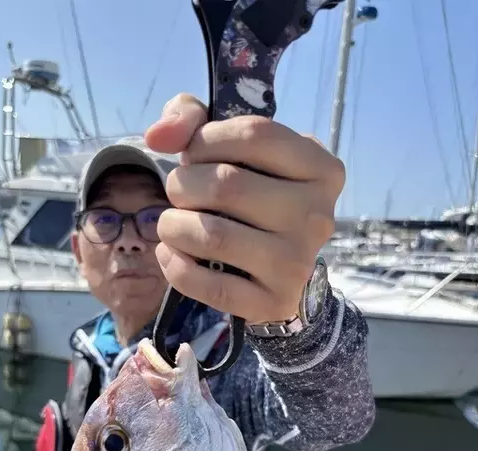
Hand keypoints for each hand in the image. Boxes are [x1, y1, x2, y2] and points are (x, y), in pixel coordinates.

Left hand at [144, 94, 344, 323]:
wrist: (283, 279)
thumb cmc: (254, 201)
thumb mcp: (237, 149)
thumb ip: (193, 119)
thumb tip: (157, 136)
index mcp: (321, 170)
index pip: (254, 135)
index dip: (206, 139)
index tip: (193, 154)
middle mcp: (317, 216)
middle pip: (227, 184)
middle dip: (183, 185)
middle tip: (179, 194)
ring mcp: (297, 264)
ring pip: (212, 235)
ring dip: (173, 226)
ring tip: (171, 224)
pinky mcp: (272, 303)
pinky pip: (209, 285)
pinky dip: (176, 267)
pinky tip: (171, 254)